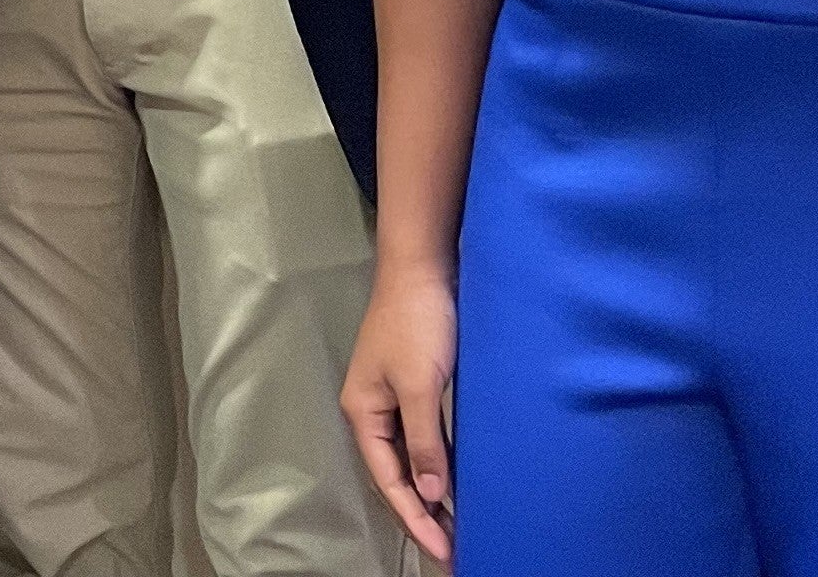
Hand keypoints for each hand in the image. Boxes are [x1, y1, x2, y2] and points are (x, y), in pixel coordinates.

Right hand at [343, 261, 460, 558]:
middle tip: (451, 550)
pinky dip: (435, 466)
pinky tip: (452, 482)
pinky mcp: (413, 387)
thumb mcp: (420, 385)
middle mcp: (372, 411)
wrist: (423, 267)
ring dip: (428, 494)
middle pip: (393, 475)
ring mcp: (392, 399)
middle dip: (419, 515)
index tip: (443, 550)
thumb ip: (424, 440)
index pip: (388, 480)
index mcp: (363, 412)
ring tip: (454, 527)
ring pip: (407, 459)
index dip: (414, 518)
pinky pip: (421, 440)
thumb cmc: (417, 323)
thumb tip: (431, 493)